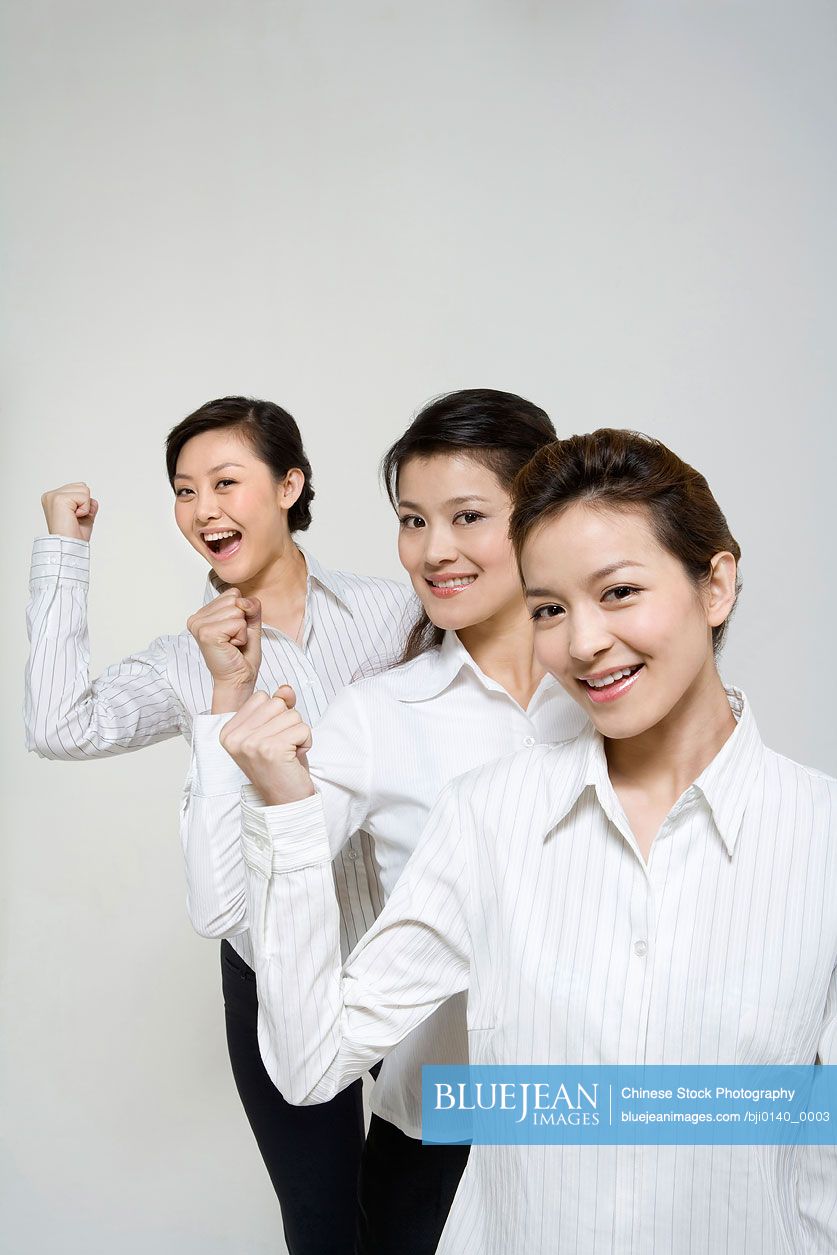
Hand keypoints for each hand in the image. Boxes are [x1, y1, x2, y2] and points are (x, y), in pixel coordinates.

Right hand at [41, 482, 98, 540]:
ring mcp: (53, 496)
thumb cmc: (74, 535)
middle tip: (75, 518)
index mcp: (53, 498)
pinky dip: (85, 509)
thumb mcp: (84, 516)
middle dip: (85, 504)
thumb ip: (88, 504)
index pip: (78, 488)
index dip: (83, 504)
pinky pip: (84, 497)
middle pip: (82, 486)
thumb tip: (92, 499)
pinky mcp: (59, 499)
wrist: (69, 547)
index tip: (74, 518)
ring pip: (84, 489)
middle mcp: (51, 495)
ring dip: (85, 506)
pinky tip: (74, 517)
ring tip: (74, 517)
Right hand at [187, 588, 261, 709]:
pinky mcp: (206, 634)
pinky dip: (241, 637)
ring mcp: (199, 625)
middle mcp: (196, 617)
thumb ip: (251, 607)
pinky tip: (231, 647)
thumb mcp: (250, 624)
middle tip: (234, 640)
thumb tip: (243, 601)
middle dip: (242, 621)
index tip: (234, 632)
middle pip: (235, 600)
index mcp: (203, 613)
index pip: (233, 593)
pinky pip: (238, 623)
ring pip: (237, 610)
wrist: (238, 679)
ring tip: (232, 644)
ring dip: (242, 630)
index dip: (242, 613)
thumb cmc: (242, 655)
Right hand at [219, 686, 314, 805]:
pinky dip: (306, 742)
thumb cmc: (280, 767)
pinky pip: (302, 729)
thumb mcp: (275, 731)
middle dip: (288, 723)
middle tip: (281, 747)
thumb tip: (285, 688)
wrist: (285, 802)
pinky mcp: (271, 750)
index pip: (261, 697)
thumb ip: (278, 706)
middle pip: (276, 704)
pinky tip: (294, 758)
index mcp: (229, 731)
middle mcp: (235, 737)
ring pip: (292, 715)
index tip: (271, 739)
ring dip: (297, 734)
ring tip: (287, 754)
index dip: (275, 716)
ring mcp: (251, 743)